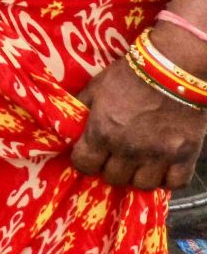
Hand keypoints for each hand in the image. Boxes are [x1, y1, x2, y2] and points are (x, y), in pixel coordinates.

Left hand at [69, 57, 205, 190]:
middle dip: (110, 168)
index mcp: (102, 132)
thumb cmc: (130, 74)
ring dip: (137, 175)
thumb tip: (68, 124)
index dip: (85, 160)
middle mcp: (129, 150)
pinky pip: (174, 184)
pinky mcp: (185, 155)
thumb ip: (82, 108)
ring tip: (139, 162)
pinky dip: (167, 179)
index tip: (90, 153)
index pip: (84, 165)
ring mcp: (159, 155)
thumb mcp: (96, 87)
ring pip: (142, 185)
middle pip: (113, 178)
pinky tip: (162, 166)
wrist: (173, 68)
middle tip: (115, 155)